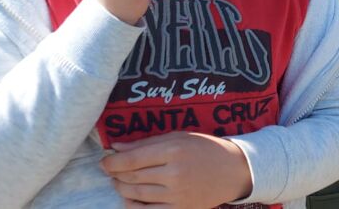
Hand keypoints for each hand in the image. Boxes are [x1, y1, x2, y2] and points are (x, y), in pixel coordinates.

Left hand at [101, 131, 251, 208]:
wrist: (234, 170)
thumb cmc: (206, 149)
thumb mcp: (180, 137)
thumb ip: (147, 142)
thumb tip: (117, 147)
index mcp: (174, 150)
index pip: (132, 159)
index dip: (112, 162)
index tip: (104, 161)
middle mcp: (174, 173)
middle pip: (132, 177)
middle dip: (115, 174)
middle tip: (109, 170)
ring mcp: (177, 194)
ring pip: (137, 194)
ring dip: (121, 188)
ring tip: (118, 182)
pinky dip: (133, 206)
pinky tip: (129, 198)